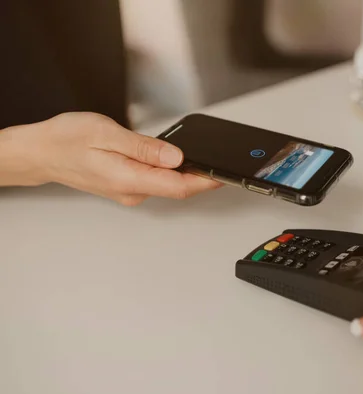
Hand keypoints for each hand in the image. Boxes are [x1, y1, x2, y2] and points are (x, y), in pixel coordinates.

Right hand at [0, 112, 221, 204]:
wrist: (40, 152)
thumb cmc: (66, 140)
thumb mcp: (107, 134)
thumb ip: (144, 148)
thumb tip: (176, 157)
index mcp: (129, 179)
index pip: (177, 187)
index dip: (204, 181)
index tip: (223, 174)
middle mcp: (131, 192)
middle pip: (176, 187)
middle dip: (201, 176)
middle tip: (219, 161)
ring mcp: (128, 191)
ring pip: (166, 184)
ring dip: (185, 173)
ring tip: (201, 158)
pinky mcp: (126, 186)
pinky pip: (155, 181)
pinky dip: (168, 171)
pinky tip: (173, 159)